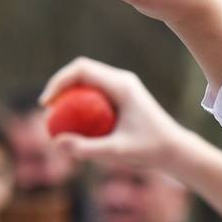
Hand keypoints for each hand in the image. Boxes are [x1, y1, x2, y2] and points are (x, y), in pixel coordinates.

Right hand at [39, 58, 187, 167]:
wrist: (175, 150)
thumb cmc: (150, 150)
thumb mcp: (117, 152)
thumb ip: (87, 148)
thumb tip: (56, 141)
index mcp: (122, 84)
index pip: (82, 69)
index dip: (58, 81)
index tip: (46, 105)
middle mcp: (121, 80)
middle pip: (81, 71)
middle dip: (59, 87)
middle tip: (48, 114)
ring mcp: (122, 87)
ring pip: (87, 81)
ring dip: (68, 95)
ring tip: (56, 119)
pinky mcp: (122, 97)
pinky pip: (94, 93)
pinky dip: (79, 104)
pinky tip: (73, 124)